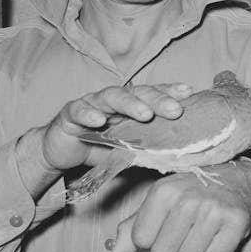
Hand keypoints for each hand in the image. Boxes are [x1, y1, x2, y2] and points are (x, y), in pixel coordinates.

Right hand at [39, 83, 194, 171]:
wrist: (61, 152)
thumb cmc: (97, 148)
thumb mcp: (127, 151)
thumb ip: (149, 150)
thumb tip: (180, 159)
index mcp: (129, 107)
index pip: (152, 96)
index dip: (169, 92)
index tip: (189, 92)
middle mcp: (113, 101)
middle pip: (137, 93)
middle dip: (157, 99)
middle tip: (174, 110)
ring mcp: (91, 104)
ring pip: (111, 97)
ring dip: (129, 104)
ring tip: (145, 114)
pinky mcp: (69, 114)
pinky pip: (78, 110)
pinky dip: (88, 114)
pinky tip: (98, 121)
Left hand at [111, 161, 250, 251]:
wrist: (235, 181)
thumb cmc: (189, 195)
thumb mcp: (157, 204)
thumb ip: (132, 229)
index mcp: (162, 191)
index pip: (141, 240)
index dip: (149, 241)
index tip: (161, 228)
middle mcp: (187, 199)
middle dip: (171, 249)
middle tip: (184, 230)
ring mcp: (213, 210)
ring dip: (194, 251)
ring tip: (201, 230)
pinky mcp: (237, 221)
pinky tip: (217, 234)